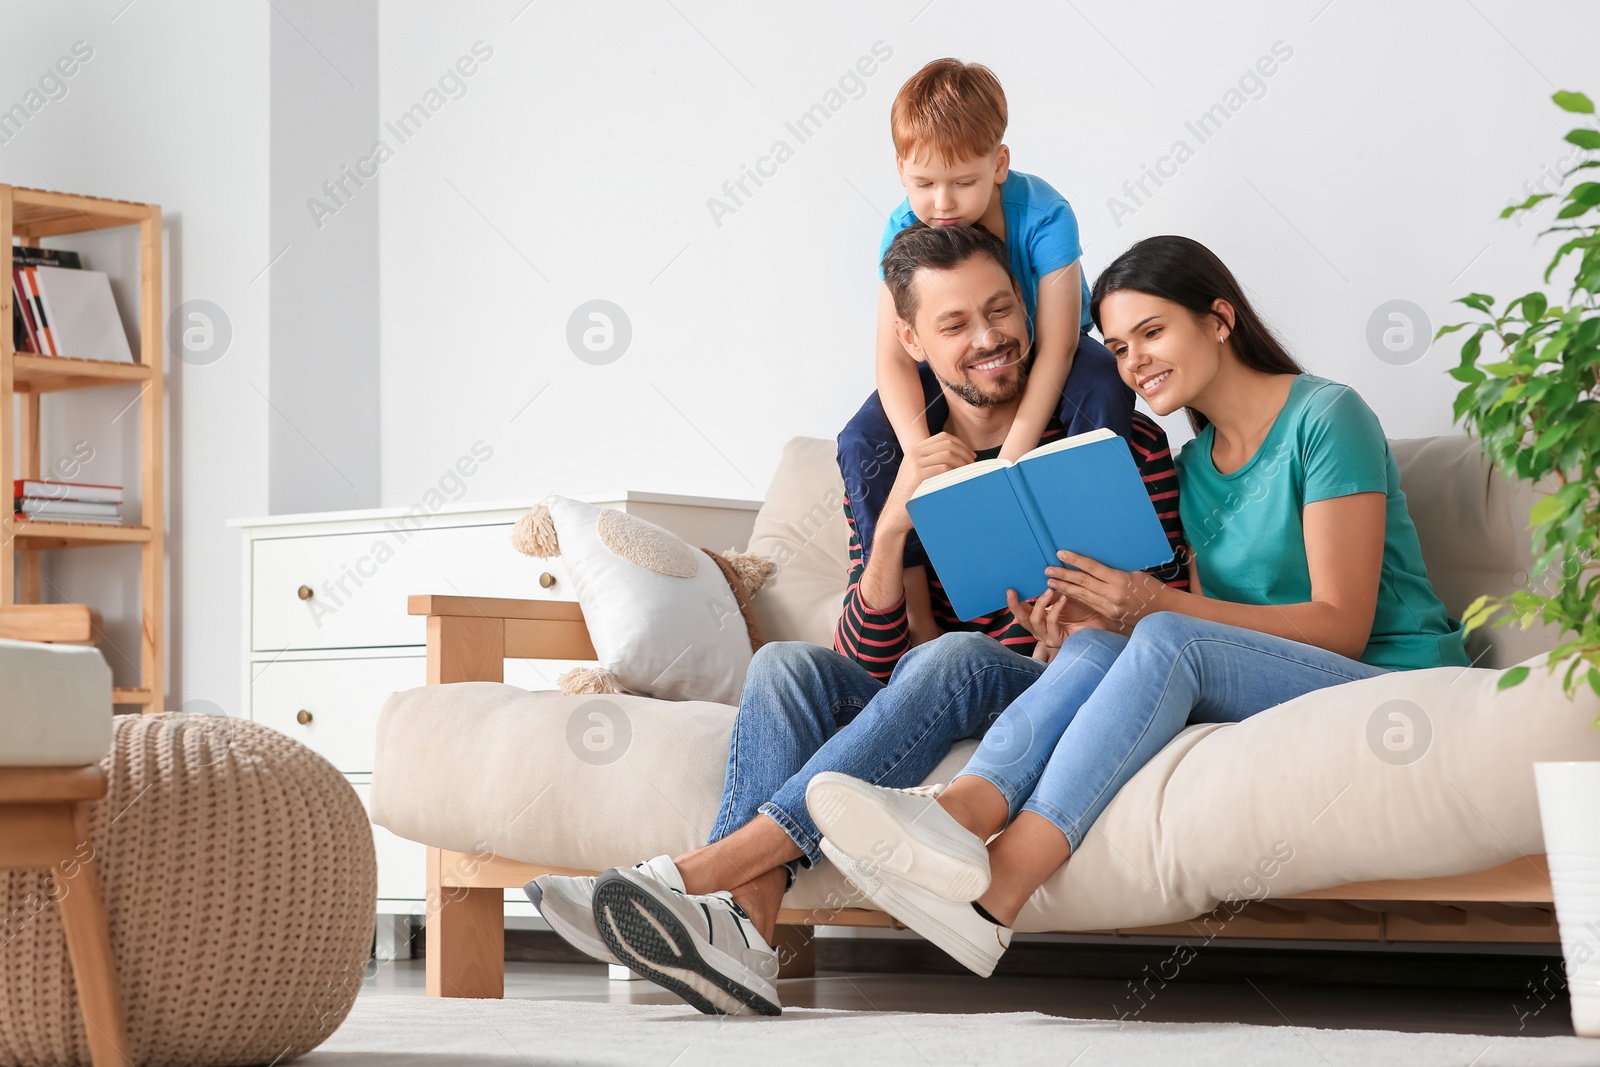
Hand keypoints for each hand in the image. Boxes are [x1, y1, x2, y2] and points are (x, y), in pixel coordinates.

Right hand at [879, 432, 976, 535]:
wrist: (895, 514)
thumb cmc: (912, 496)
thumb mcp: (918, 473)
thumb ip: (933, 463)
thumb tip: (959, 458)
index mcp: (915, 450)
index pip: (943, 437)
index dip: (961, 444)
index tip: (970, 455)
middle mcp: (914, 453)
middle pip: (947, 444)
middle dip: (965, 453)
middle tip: (973, 465)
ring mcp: (915, 463)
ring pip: (948, 455)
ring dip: (962, 463)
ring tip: (969, 474)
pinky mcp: (917, 475)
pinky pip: (944, 468)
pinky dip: (956, 473)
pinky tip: (960, 480)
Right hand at [1005, 587, 1104, 662]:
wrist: (1101, 623)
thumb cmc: (1083, 610)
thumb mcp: (1063, 597)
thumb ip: (1050, 591)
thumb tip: (1042, 576)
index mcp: (1038, 619)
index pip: (1021, 611)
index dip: (1013, 601)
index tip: (1010, 589)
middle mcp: (1039, 629)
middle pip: (1021, 619)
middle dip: (1015, 605)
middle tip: (1012, 592)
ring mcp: (1046, 636)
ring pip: (1034, 620)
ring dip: (1040, 603)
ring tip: (1049, 590)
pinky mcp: (1056, 640)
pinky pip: (1051, 622)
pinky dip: (1056, 609)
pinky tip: (1064, 599)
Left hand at [1045, 550, 1165, 628]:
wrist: (1166, 612)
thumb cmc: (1152, 589)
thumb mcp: (1135, 575)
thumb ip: (1114, 573)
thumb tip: (1094, 567)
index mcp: (1120, 581)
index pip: (1093, 568)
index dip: (1075, 560)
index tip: (1060, 554)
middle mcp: (1113, 595)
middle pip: (1083, 583)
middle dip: (1063, 576)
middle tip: (1047, 570)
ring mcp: (1110, 608)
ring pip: (1083, 596)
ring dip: (1065, 589)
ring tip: (1050, 582)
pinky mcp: (1109, 616)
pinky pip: (1089, 605)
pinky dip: (1075, 599)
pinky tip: (1064, 594)